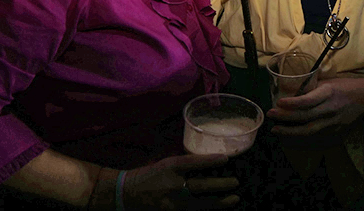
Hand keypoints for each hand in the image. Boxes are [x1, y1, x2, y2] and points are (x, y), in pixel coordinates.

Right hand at [124, 154, 238, 209]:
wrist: (127, 194)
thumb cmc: (150, 175)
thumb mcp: (167, 163)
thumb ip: (186, 164)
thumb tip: (212, 161)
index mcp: (170, 167)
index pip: (192, 163)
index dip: (210, 160)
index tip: (226, 159)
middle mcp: (172, 185)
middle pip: (200, 185)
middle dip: (221, 184)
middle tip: (236, 182)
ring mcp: (172, 203)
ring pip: (200, 204)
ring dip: (219, 202)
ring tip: (234, 199)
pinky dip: (207, 209)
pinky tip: (219, 207)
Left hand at [268, 77, 363, 138]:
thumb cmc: (345, 85)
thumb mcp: (329, 81)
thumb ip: (312, 86)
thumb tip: (293, 88)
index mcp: (329, 93)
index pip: (308, 101)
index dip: (293, 104)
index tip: (279, 103)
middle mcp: (330, 109)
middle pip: (305, 117)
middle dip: (285, 117)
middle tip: (270, 115)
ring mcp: (333, 122)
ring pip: (309, 130)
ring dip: (290, 131)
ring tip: (276, 129)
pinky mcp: (335, 131)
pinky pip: (315, 136)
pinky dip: (301, 137)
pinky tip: (290, 136)